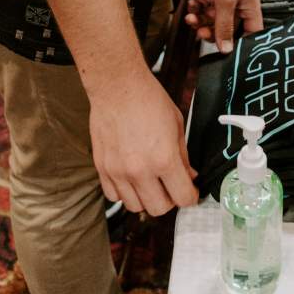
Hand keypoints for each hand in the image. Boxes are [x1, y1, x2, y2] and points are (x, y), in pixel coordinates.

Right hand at [89, 71, 197, 216]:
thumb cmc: (148, 99)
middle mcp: (140, 170)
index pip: (182, 198)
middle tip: (171, 187)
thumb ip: (183, 156)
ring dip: (146, 198)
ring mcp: (118, 171)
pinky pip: (114, 196)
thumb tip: (189, 176)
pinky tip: (131, 179)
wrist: (118, 85)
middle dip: (170, 200)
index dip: (190, 197)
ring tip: (150, 182)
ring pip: (135, 207)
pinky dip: (124, 193)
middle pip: (159, 209)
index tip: (190, 192)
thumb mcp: (176, 125)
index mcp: (164, 159)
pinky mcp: (102, 168)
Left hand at [187, 0, 262, 51]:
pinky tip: (192, 4)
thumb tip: (226, 49)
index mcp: (249, 7)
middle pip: (227, 30)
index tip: (227, 52)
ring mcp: (223, 0)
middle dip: (213, 33)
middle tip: (202, 32)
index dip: (241, 45)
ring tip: (193, 17)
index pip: (251, 34)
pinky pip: (202, 11)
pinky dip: (195, 10)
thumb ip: (224, 25)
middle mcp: (237, 5)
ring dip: (200, 22)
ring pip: (211, 22)